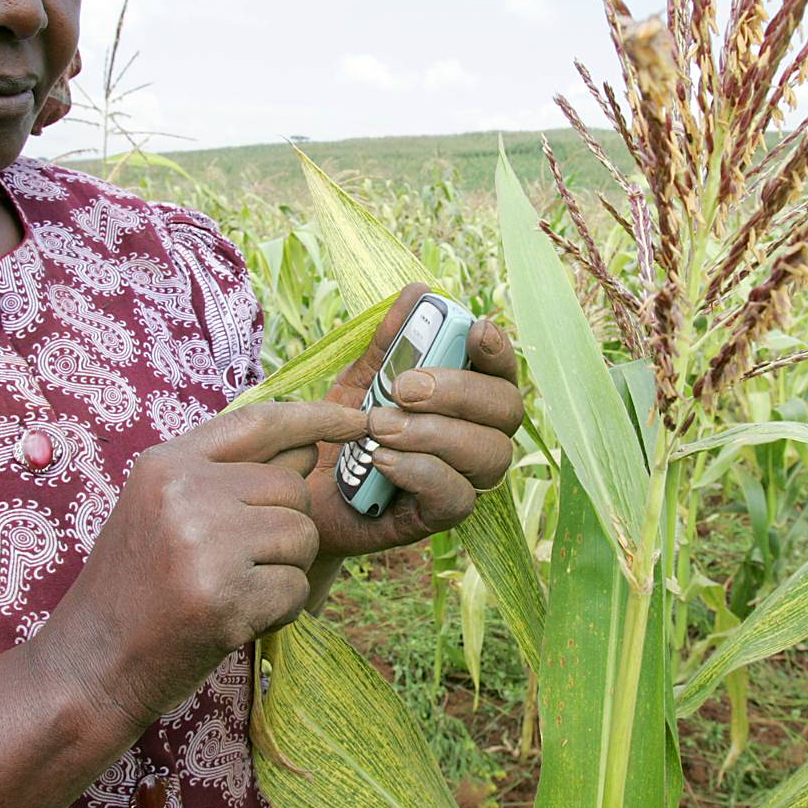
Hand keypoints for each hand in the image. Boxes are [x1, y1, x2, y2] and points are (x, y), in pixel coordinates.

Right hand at [37, 400, 367, 727]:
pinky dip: (278, 611)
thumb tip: (310, 446)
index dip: (317, 417)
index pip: (260, 423)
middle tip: (237, 564)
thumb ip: (230, 474)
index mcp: (167, 463)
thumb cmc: (134, 587)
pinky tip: (233, 620)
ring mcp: (204, 544)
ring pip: (303, 536)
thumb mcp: (163, 510)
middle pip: (293, 489)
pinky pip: (296, 588)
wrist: (89, 665)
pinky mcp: (225, 598)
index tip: (360, 419)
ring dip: (284, 570)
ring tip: (232, 590)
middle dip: (285, 529)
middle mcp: (185, 492)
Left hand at [309, 283, 523, 557]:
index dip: (498, 349)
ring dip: (434, 434)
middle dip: (459, 392)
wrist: (300, 493)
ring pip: (489, 454)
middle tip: (403, 388)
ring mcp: (467, 478)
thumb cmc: (342, 432)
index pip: (502, 370)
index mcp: (468, 397)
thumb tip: (419, 290)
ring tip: (379, 426)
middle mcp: (480, 435)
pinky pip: (456, 497)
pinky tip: (382, 460)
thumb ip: (390, 342)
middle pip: (506, 409)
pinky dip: (420, 472)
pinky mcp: (442, 516)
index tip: (475, 329)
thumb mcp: (361, 379)